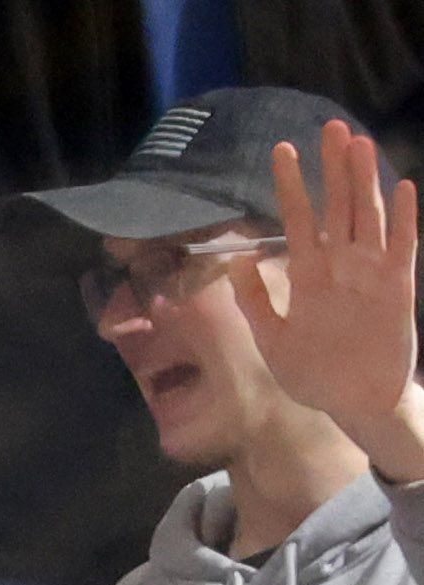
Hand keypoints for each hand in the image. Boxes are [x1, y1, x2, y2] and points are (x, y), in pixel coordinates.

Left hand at [237, 129, 423, 482]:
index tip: (282, 150)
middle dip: (332, 168)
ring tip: (358, 144)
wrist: (354, 403)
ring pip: (368, 216)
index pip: (299, 220)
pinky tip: (402, 187)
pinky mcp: (397, 287)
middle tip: (329, 126)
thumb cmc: (313, 374)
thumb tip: (234, 263)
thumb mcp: (272, 341)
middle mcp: (341, 266)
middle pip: (337, 206)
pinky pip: (402, 246)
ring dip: (364, 180)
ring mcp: (370, 273)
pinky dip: (403, 218)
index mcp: (308, 276)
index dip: (291, 186)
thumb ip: (255, 302)